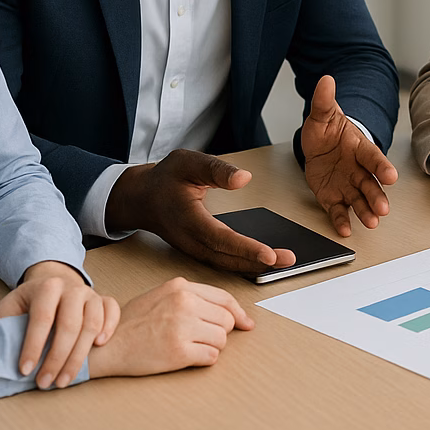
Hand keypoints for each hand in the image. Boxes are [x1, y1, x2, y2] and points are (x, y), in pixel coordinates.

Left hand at [0, 260, 118, 388]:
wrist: (53, 282)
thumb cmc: (29, 302)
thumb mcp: (11, 307)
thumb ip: (5, 326)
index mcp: (46, 287)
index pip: (41, 319)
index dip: (33, 347)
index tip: (24, 371)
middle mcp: (71, 288)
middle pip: (69, 325)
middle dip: (57, 359)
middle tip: (45, 383)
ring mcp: (91, 293)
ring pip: (92, 324)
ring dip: (79, 356)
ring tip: (64, 380)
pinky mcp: (105, 299)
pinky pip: (113, 312)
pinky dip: (109, 328)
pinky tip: (98, 347)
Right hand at [88, 277, 253, 378]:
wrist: (107, 346)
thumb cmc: (131, 323)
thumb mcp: (160, 297)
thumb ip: (190, 298)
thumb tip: (227, 311)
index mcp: (180, 287)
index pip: (223, 298)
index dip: (238, 313)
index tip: (245, 323)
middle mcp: (184, 303)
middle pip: (226, 320)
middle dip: (220, 332)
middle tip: (202, 339)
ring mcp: (182, 327)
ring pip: (222, 340)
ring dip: (211, 347)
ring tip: (188, 347)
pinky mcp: (179, 351)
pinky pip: (211, 358)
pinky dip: (203, 360)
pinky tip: (185, 357)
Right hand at [107, 149, 294, 274]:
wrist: (141, 198)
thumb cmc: (165, 178)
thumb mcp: (188, 162)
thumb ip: (216, 169)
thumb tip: (244, 178)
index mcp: (188, 218)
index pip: (220, 238)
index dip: (245, 248)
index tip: (269, 254)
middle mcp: (190, 240)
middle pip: (226, 258)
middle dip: (258, 262)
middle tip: (289, 260)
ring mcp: (193, 249)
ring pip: (225, 265)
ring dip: (254, 267)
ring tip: (283, 263)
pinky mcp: (198, 251)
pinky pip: (222, 263)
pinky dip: (243, 265)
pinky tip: (263, 263)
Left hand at [301, 75, 398, 235]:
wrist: (320, 144)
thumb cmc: (327, 130)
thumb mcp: (322, 114)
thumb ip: (324, 101)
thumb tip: (326, 80)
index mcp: (359, 148)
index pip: (373, 158)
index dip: (383, 167)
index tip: (392, 177)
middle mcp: (358, 169)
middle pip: (370, 184)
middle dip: (377, 197)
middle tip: (383, 210)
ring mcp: (347, 185)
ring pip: (359, 200)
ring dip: (366, 211)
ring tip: (372, 222)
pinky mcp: (334, 197)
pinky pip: (339, 210)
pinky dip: (342, 220)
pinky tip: (346, 230)